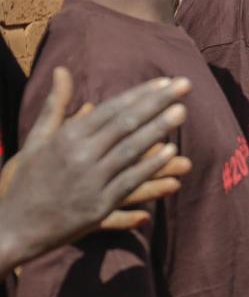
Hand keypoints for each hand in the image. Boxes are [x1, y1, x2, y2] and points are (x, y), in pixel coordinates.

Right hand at [0, 68, 190, 270]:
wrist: (12, 226)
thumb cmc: (26, 181)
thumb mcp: (38, 139)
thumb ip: (56, 105)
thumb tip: (62, 70)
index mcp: (66, 137)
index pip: (111, 109)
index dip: (140, 95)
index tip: (164, 82)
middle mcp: (79, 155)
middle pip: (126, 124)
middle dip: (157, 103)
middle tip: (184, 86)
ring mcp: (91, 180)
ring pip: (131, 150)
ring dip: (159, 129)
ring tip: (182, 111)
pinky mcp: (99, 206)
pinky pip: (129, 181)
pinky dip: (149, 166)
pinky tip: (171, 151)